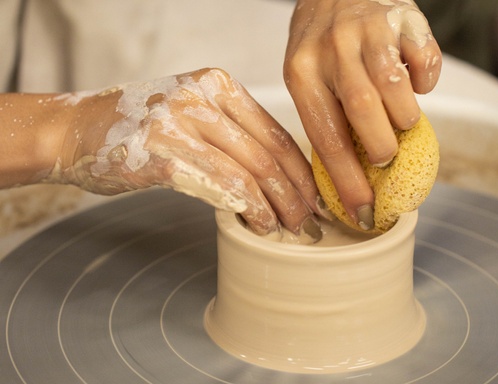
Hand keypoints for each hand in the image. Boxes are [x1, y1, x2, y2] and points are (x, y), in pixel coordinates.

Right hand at [48, 68, 324, 238]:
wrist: (76, 130)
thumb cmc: (137, 129)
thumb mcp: (192, 116)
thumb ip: (231, 136)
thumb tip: (277, 178)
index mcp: (217, 85)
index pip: (276, 132)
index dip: (302, 171)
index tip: (316, 198)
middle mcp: (202, 97)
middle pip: (269, 153)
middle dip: (297, 194)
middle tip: (311, 222)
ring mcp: (181, 121)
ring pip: (251, 171)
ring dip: (277, 207)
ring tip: (291, 230)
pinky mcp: (163, 152)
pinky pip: (221, 184)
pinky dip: (247, 208)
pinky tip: (259, 225)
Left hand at [284, 0, 441, 229]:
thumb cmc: (319, 47)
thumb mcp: (306, 78)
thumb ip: (326, 118)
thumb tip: (351, 179)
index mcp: (301, 73)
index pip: (327, 139)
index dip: (348, 182)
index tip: (364, 212)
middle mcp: (332, 49)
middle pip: (364, 113)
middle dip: (380, 148)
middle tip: (385, 157)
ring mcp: (367, 29)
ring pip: (396, 89)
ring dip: (405, 118)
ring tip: (401, 122)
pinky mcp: (402, 15)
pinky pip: (426, 60)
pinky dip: (427, 81)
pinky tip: (416, 83)